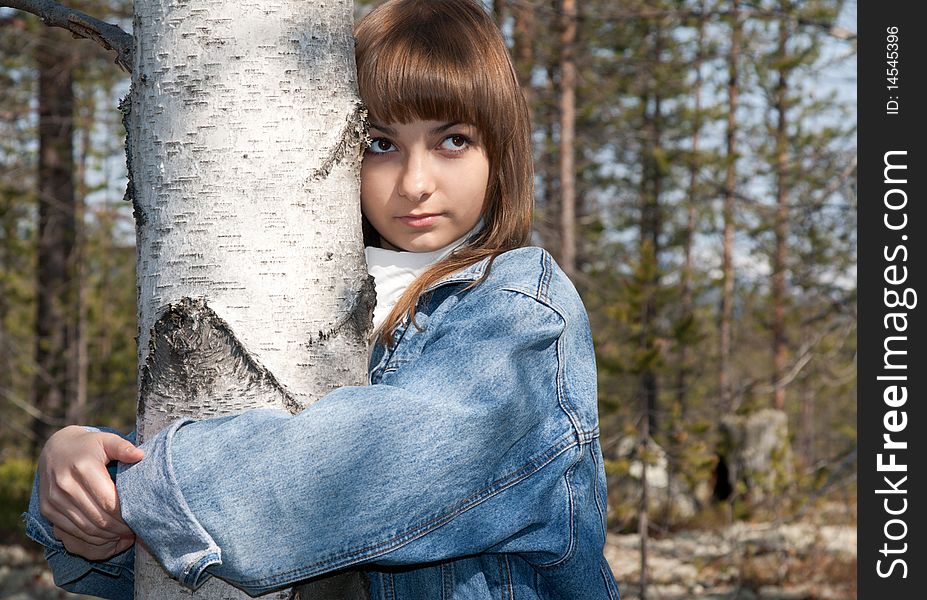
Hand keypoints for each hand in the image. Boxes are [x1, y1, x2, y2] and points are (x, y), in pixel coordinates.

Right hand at [38, 426, 143, 559]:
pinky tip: (106, 535)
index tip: (139, 518)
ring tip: (123, 534)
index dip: (125, 514)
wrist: (55, 449)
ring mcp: (54, 499)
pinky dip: (91, 537)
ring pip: (85, 528)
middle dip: (119, 528)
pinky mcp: (47, 509)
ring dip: (106, 536)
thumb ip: (123, 447)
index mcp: (83, 468)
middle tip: (134, 529)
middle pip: (98, 517)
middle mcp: (65, 484)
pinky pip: (71, 531)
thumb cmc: (88, 446)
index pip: (108, 501)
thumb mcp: (106, 440)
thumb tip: (140, 455)